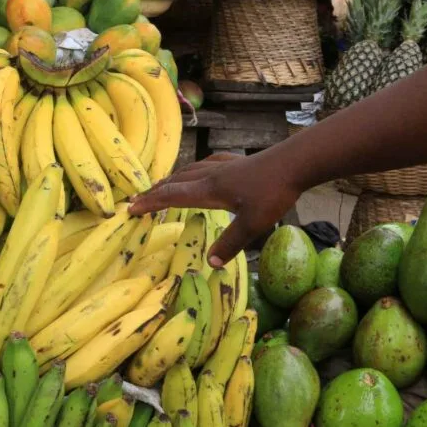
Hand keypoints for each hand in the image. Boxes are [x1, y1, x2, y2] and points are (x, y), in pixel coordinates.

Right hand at [129, 152, 301, 267]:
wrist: (296, 162)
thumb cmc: (273, 192)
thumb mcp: (252, 224)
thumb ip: (230, 243)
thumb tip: (210, 264)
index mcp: (209, 190)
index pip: (172, 196)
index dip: (150, 202)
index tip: (131, 208)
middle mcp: (211, 175)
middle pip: (176, 181)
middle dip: (156, 191)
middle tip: (139, 198)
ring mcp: (225, 166)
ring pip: (190, 171)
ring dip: (172, 180)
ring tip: (163, 186)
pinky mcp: (238, 162)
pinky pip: (207, 164)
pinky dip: (195, 170)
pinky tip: (201, 170)